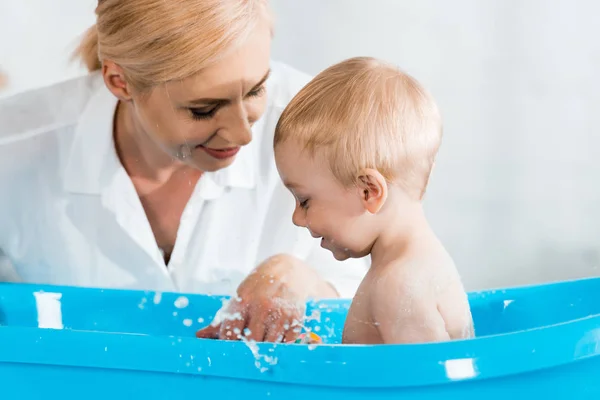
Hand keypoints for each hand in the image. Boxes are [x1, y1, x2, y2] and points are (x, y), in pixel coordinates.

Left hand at [195, 254, 337, 342]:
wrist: (289, 270)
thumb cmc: (259, 286)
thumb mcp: (240, 297)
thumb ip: (222, 320)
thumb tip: (199, 336)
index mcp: (244, 301)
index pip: (230, 334)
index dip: (229, 343)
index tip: (231, 345)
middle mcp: (263, 306)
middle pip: (251, 342)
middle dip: (248, 347)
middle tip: (248, 345)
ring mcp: (281, 312)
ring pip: (269, 345)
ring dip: (265, 346)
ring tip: (263, 338)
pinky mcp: (296, 317)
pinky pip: (286, 342)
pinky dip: (281, 343)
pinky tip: (278, 333)